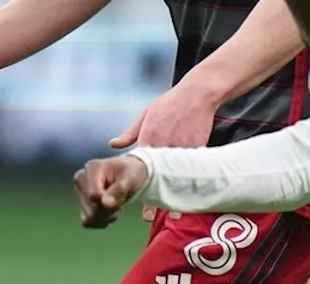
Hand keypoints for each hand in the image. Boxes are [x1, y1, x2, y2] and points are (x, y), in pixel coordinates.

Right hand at [73, 155, 148, 228]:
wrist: (128, 175)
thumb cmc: (130, 173)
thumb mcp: (131, 178)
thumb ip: (119, 190)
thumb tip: (105, 204)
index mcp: (92, 168)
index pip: (94, 196)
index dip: (110, 201)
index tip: (122, 192)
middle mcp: (81, 179)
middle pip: (92, 209)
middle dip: (110, 209)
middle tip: (121, 198)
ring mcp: (79, 192)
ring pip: (89, 218)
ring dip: (107, 216)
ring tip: (115, 203)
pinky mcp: (81, 204)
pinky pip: (88, 222)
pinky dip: (102, 220)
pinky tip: (109, 210)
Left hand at [110, 85, 216, 219]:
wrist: (196, 94)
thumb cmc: (169, 103)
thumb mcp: (146, 114)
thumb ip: (130, 133)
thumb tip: (112, 144)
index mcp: (148, 138)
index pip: (138, 166)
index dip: (133, 184)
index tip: (129, 199)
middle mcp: (163, 146)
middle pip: (156, 176)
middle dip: (153, 196)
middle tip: (148, 216)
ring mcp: (181, 148)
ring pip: (175, 175)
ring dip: (173, 193)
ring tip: (172, 213)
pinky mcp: (197, 147)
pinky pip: (192, 168)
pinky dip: (191, 181)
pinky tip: (190, 195)